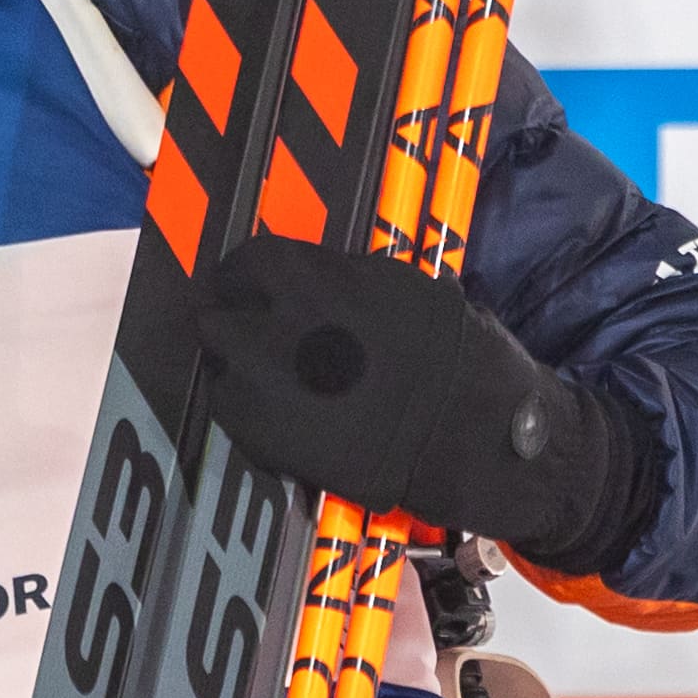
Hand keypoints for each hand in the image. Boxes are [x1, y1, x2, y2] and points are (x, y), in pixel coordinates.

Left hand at [190, 235, 655, 571]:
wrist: (478, 436)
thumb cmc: (459, 362)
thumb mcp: (406, 291)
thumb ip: (345, 281)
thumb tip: (310, 277)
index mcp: (323, 278)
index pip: (248, 261)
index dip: (249, 281)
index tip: (253, 292)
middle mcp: (287, 320)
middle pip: (219, 309)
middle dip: (235, 321)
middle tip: (255, 339)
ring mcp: (271, 376)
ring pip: (219, 357)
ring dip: (236, 363)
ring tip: (272, 379)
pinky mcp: (268, 430)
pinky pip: (232, 408)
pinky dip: (247, 410)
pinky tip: (284, 416)